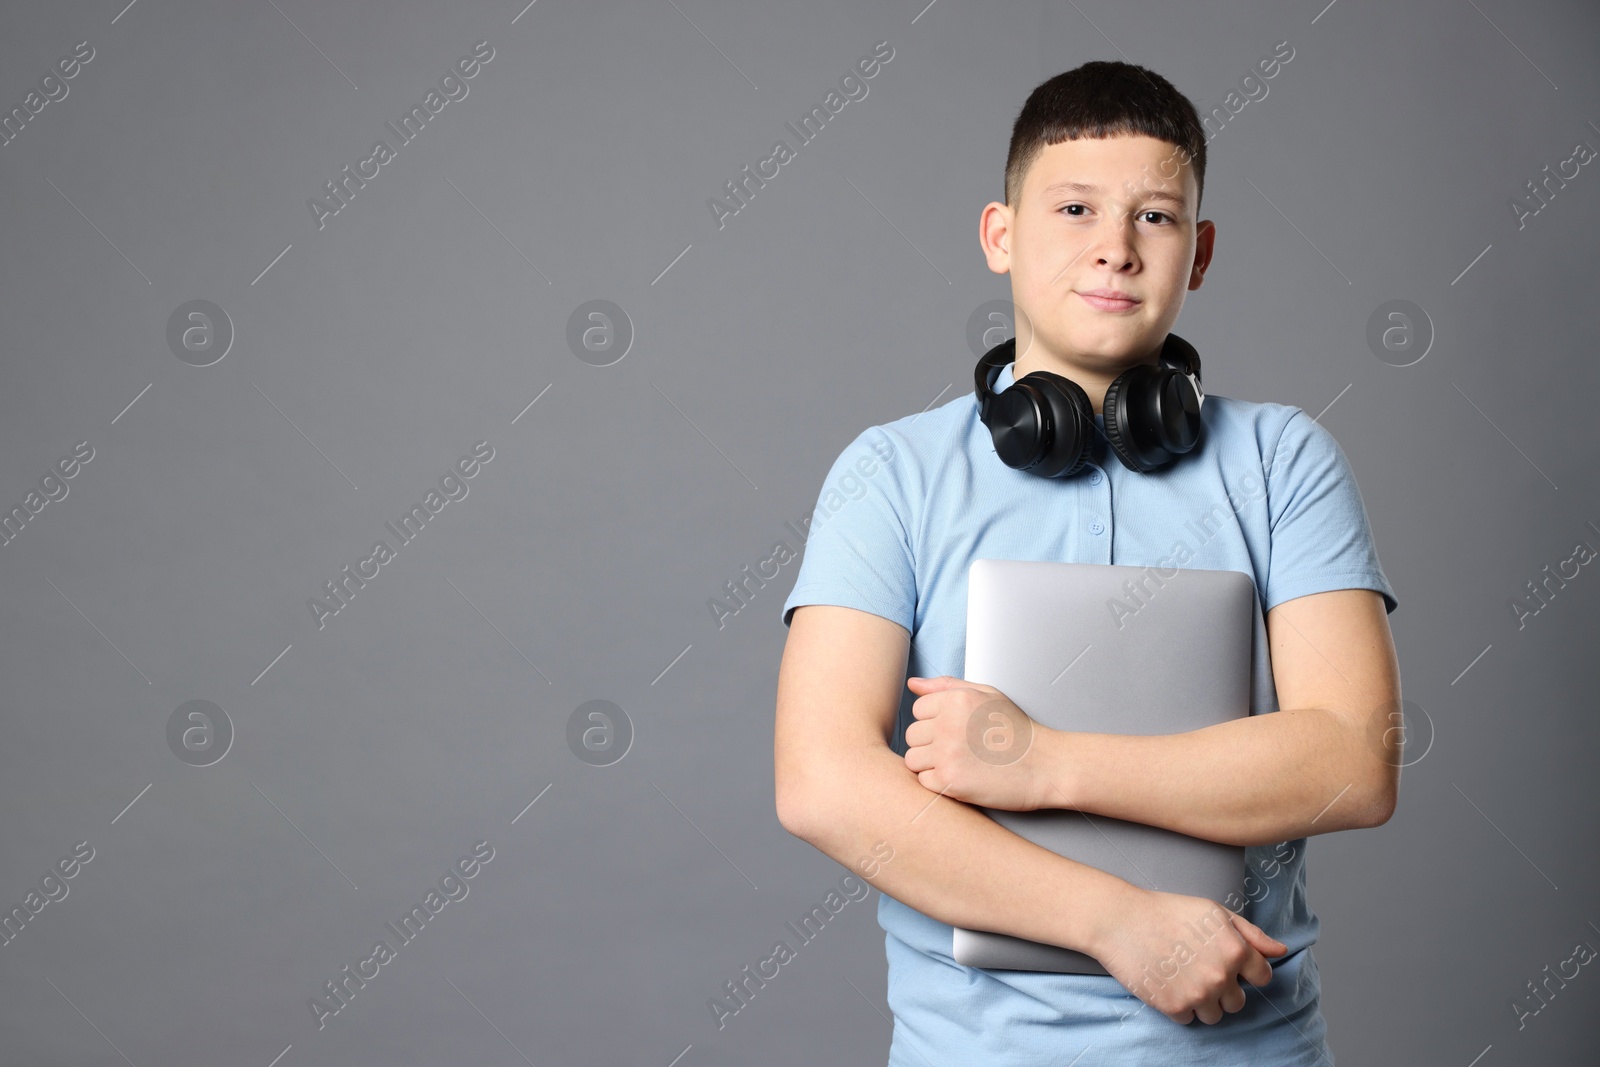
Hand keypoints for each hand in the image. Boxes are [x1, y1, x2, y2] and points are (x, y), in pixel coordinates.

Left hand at [902, 676, 1055, 810]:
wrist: (1045, 765)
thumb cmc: (1017, 731)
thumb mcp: (987, 695)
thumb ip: (948, 686)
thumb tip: (913, 684)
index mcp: (956, 700)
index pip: (918, 709)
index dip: (935, 721)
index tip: (957, 730)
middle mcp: (948, 724)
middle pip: (912, 735)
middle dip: (930, 743)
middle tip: (959, 749)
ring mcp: (948, 754)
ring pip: (913, 759)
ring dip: (930, 764)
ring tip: (959, 763)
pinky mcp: (950, 781)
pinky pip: (923, 781)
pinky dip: (939, 783)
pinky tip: (962, 777)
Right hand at [1091, 886, 1287, 1025]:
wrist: (1121, 921)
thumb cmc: (1168, 911)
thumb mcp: (1214, 912)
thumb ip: (1252, 933)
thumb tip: (1280, 951)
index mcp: (1236, 950)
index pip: (1263, 977)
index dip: (1246, 970)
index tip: (1227, 964)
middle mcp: (1221, 976)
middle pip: (1238, 1002)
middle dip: (1223, 989)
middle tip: (1198, 968)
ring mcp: (1197, 994)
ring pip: (1215, 1016)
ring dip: (1203, 1001)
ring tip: (1182, 977)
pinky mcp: (1174, 1007)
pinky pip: (1189, 1019)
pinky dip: (1179, 1006)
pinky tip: (1167, 983)